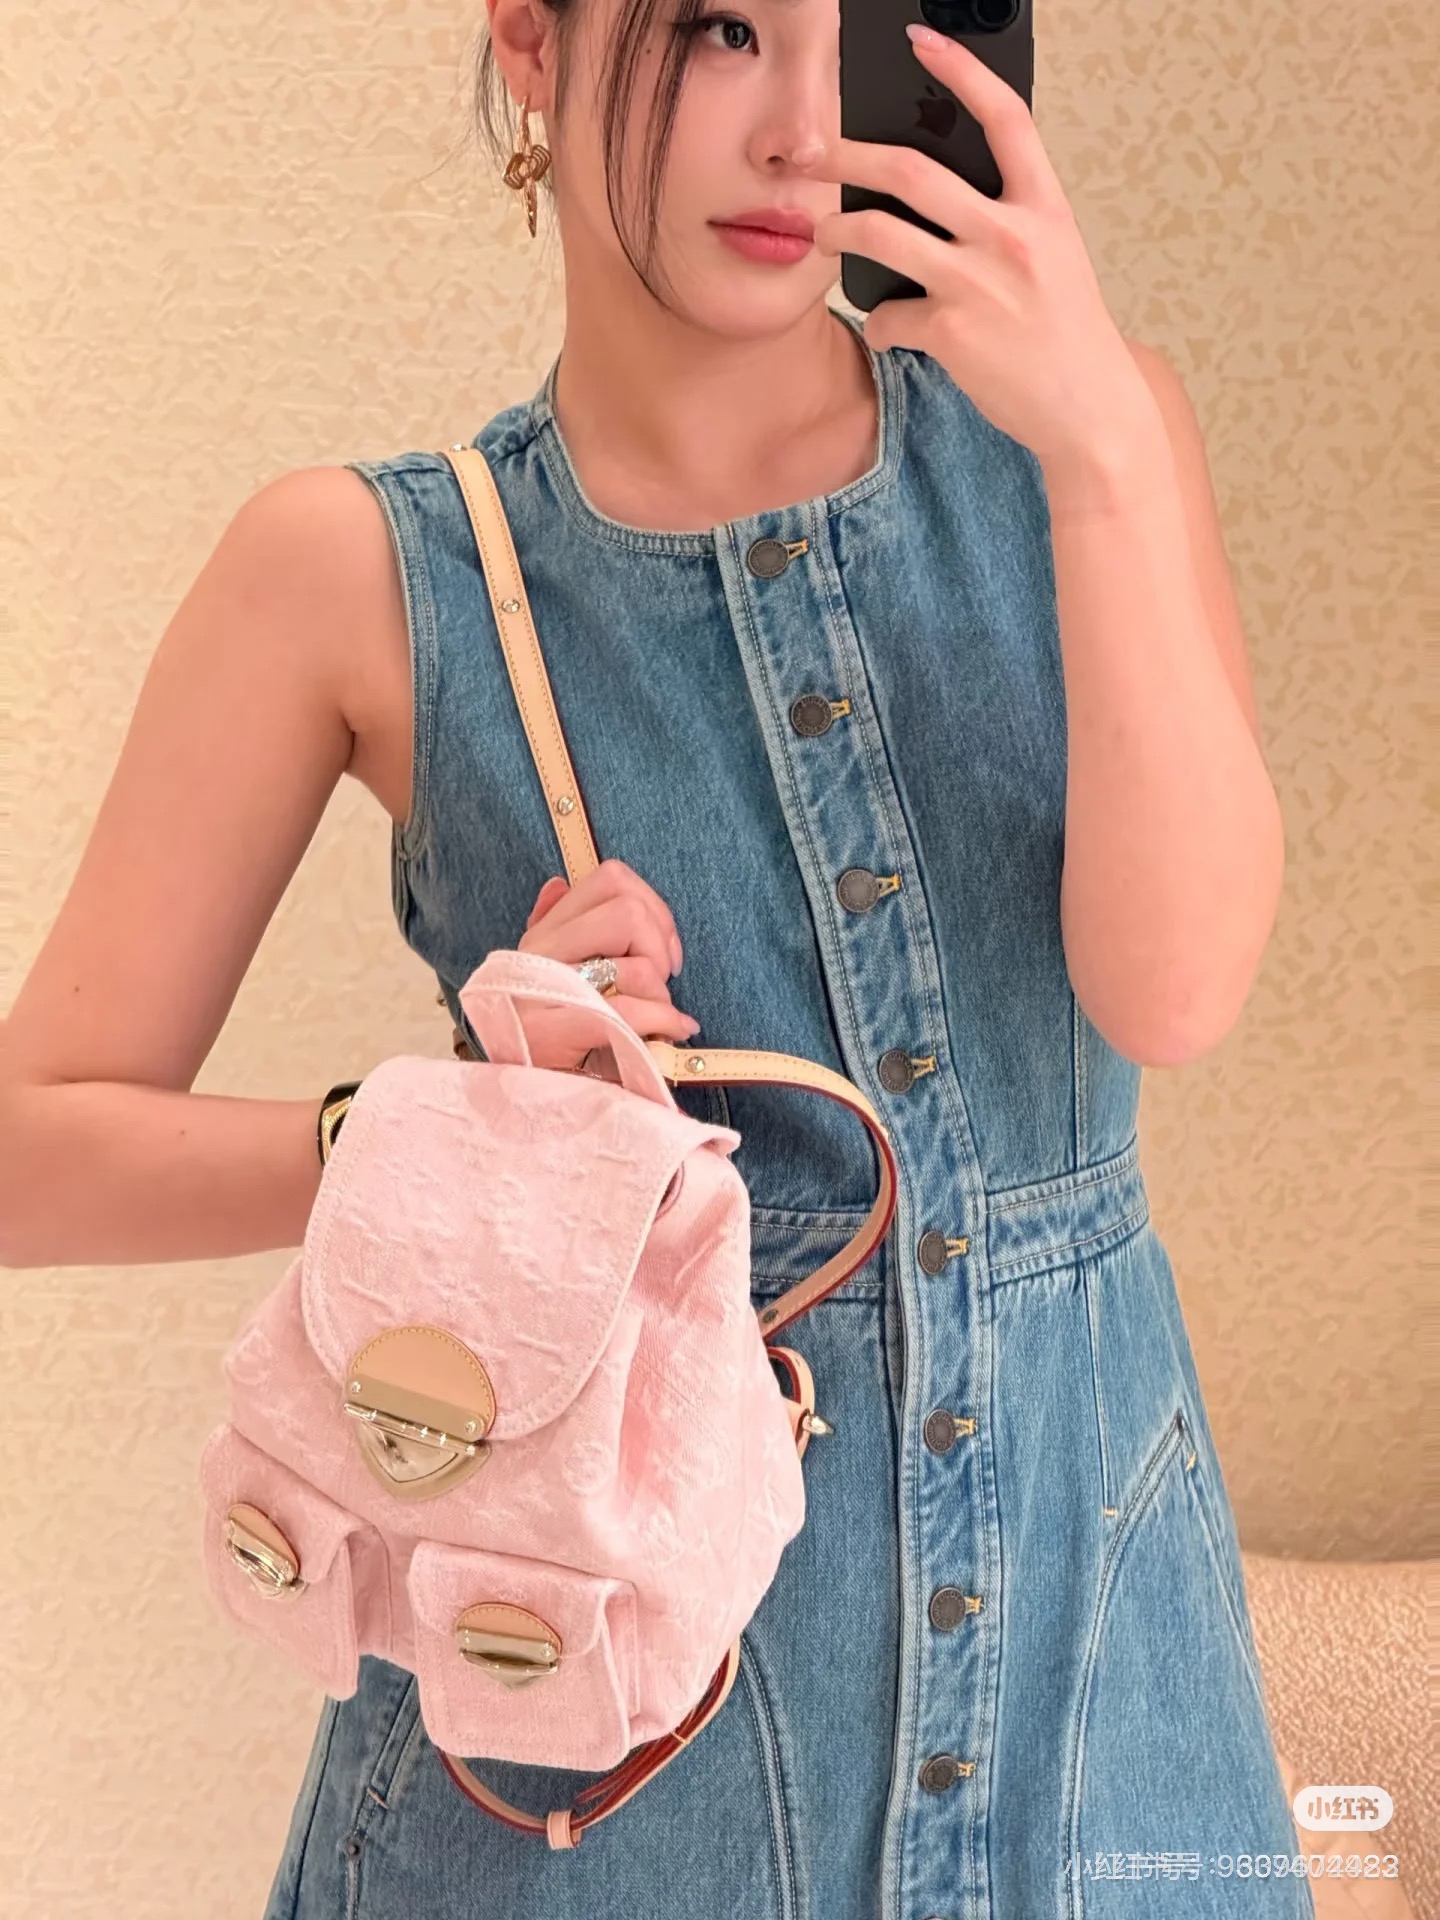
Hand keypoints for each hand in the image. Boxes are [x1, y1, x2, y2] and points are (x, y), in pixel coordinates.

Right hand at [515, 857, 700, 1071]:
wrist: (518, 1103)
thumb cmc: (549, 1042)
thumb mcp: (546, 981)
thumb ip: (553, 929)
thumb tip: (557, 884)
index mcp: (543, 934)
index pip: (610, 879)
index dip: (653, 905)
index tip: (662, 947)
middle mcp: (538, 954)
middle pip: (628, 911)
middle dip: (661, 945)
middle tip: (664, 978)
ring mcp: (543, 993)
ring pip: (635, 966)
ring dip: (660, 994)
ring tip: (657, 1015)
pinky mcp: (554, 1033)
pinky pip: (630, 1011)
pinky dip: (664, 1021)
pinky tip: (674, 1030)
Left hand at [798, 27, 1159, 488]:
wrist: (1088, 409)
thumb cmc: (1066, 335)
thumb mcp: (1055, 258)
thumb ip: (1007, 220)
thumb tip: (936, 200)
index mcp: (1044, 207)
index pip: (1004, 118)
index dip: (961, 72)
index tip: (923, 44)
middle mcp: (1010, 235)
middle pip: (911, 169)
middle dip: (847, 154)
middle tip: (813, 153)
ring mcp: (977, 282)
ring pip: (879, 233)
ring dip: (836, 231)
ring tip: (823, 235)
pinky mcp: (950, 331)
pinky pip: (887, 315)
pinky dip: (878, 325)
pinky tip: (889, 332)